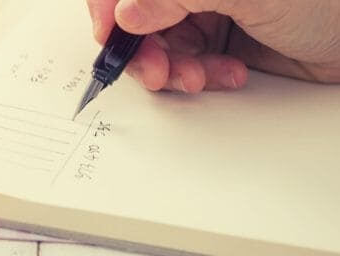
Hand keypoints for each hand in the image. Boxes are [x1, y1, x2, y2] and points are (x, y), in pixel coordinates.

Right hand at [86, 0, 339, 92]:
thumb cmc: (325, 0)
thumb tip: (126, 12)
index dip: (109, 8)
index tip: (110, 35)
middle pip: (136, 19)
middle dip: (143, 49)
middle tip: (156, 70)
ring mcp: (201, 12)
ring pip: (158, 46)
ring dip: (173, 69)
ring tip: (198, 76)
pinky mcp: (215, 41)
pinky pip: (184, 64)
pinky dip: (197, 75)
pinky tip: (224, 73)